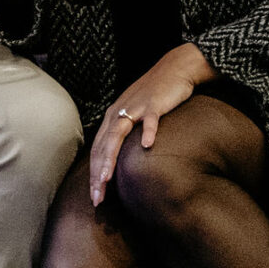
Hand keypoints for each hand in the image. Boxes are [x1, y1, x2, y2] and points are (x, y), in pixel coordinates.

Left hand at [89, 42, 214, 206]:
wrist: (175, 69)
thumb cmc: (156, 96)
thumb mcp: (135, 115)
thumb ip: (126, 134)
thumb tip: (122, 160)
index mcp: (112, 117)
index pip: (97, 149)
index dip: (93, 174)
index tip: (95, 197)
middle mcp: (118, 113)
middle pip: (103, 146)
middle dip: (97, 174)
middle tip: (96, 198)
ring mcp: (136, 107)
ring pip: (117, 135)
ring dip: (110, 158)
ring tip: (106, 179)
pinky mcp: (155, 103)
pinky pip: (151, 119)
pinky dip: (148, 131)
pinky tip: (148, 146)